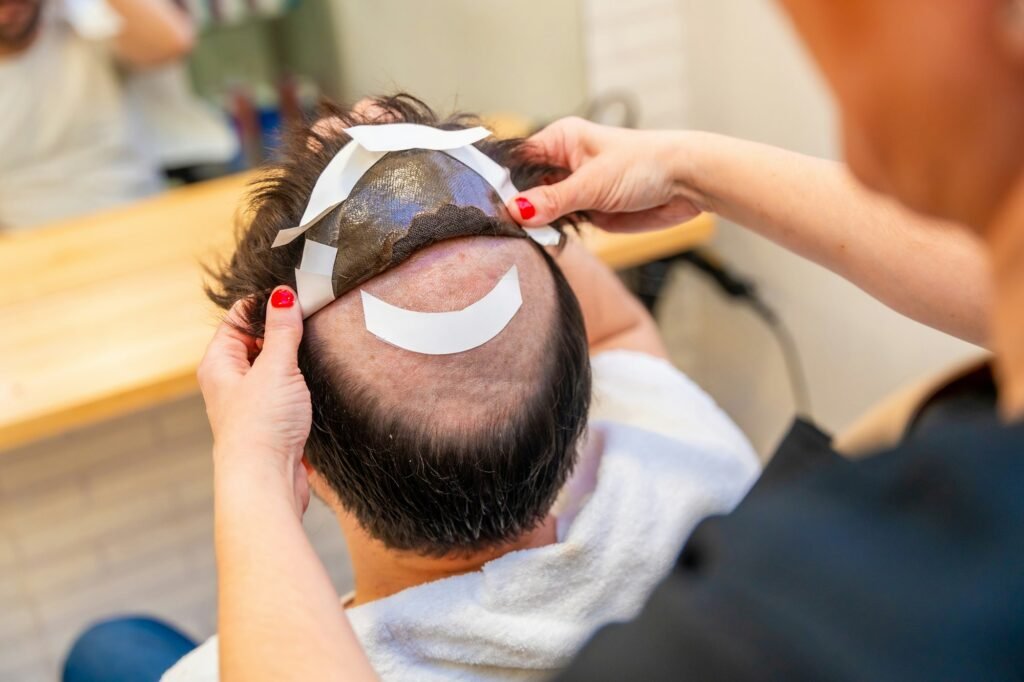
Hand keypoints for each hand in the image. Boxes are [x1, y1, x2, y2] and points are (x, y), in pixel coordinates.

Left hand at [197, 287, 311, 515]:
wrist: (266, 483)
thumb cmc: (261, 428)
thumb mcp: (275, 368)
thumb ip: (282, 330)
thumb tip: (282, 294)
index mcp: (219, 363)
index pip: (238, 318)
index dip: (265, 304)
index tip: (295, 294)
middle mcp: (230, 382)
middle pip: (257, 342)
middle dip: (284, 331)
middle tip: (313, 319)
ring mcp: (251, 404)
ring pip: (274, 368)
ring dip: (295, 360)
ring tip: (318, 350)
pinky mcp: (272, 423)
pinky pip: (287, 392)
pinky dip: (302, 385)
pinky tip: (319, 383)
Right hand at [509, 117, 706, 231]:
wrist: (686, 184)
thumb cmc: (646, 164)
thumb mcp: (593, 183)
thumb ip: (552, 200)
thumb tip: (515, 210)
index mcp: (560, 140)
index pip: (517, 160)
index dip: (501, 181)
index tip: (488, 205)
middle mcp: (563, 163)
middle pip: (524, 186)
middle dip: (516, 206)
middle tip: (502, 226)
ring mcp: (574, 188)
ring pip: (539, 208)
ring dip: (533, 223)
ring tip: (519, 236)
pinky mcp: (587, 211)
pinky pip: (558, 224)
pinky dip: (550, 233)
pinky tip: (541, 241)